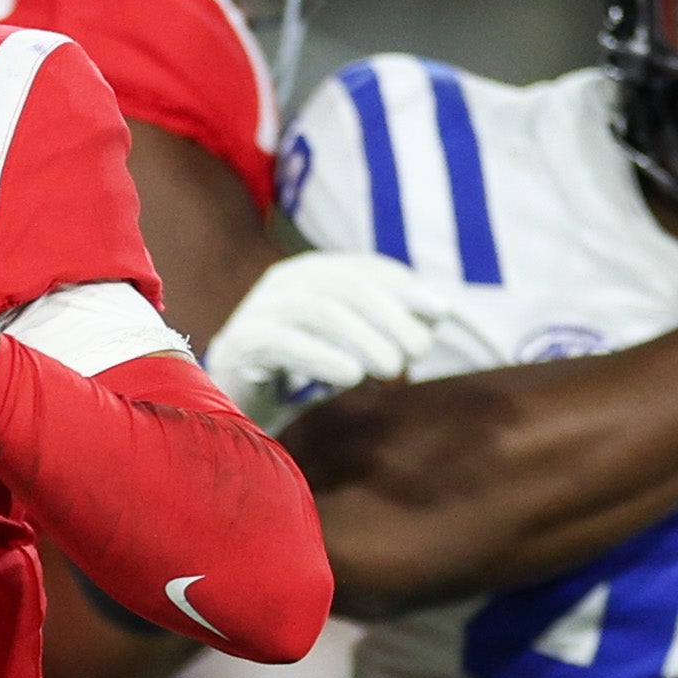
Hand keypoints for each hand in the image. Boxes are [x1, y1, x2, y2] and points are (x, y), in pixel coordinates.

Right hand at [205, 251, 447, 424]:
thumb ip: (391, 328)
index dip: (405, 287)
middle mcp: (284, 282)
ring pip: (319, 310)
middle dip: (391, 316)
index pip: (365, 268)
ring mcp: (259, 309)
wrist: (237, 408)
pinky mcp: (241, 343)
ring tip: (392, 369)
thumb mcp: (351, 349)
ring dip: (363, 338)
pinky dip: (323, 357)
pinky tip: (351, 377)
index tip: (441, 314)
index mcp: (312, 274)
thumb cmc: (301, 375)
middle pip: (346, 286)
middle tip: (418, 354)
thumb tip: (441, 310)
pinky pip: (285, 342)